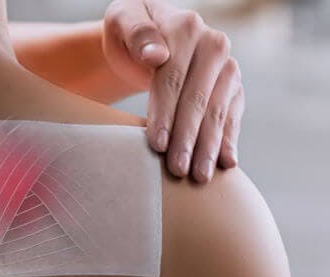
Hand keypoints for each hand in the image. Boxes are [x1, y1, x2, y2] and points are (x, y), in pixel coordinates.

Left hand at [102, 0, 243, 181]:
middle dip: (187, 138)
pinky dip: (228, 140)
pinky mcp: (232, 86)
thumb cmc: (127, 33)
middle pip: (198, 99)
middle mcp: (213, 45)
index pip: (173, 77)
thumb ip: (137, 34)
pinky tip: (226, 163)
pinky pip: (232, 115)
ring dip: (208, 146)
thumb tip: (158, 54)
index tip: (156, 144)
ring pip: (217, 111)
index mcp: (185, 27)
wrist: (146, 39)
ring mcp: (226, 67)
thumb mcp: (122, 21)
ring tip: (199, 177)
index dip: (164, 112)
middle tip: (177, 170)